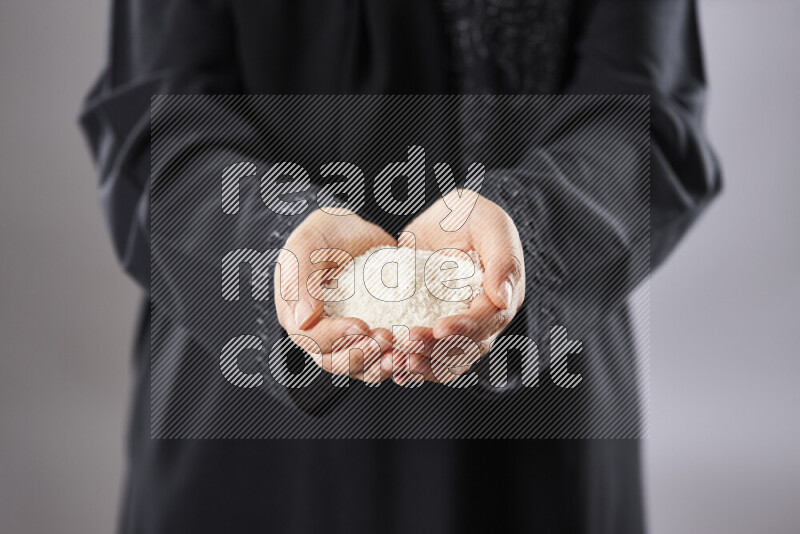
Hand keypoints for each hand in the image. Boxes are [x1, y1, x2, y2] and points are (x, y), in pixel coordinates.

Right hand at [275, 208, 396, 382]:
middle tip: (387, 340)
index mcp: (296, 315)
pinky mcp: (370, 336)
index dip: (335, 337)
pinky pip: (381, 357)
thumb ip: (299, 280)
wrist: (352, 231)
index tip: (361, 325)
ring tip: (402, 354)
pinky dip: (396, 359)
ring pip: (359, 366)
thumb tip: (302, 320)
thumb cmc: (324, 233)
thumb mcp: (306, 245)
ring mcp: (345, 338)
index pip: (311, 337)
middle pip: (334, 360)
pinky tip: (413, 353)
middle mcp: (318, 334)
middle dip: (362, 355)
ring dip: (380, 365)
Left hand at [399, 190, 525, 382]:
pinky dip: (411, 365)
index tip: (438, 328)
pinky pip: (427, 355)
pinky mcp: (433, 327)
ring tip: (396, 361)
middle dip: (437, 350)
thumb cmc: (470, 214)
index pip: (488, 321)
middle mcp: (483, 318)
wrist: (444, 218)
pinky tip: (391, 366)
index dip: (465, 329)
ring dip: (423, 365)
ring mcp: (458, 326)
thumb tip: (502, 298)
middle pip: (466, 348)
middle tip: (406, 342)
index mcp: (503, 296)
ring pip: (447, 360)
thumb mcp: (489, 224)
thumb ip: (502, 258)